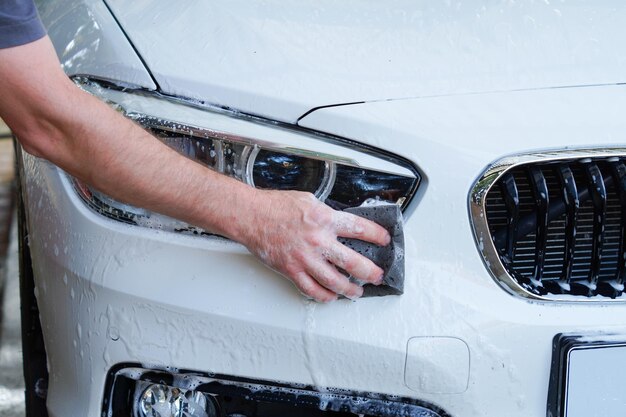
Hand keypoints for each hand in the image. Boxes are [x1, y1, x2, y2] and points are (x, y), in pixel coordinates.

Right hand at [239, 190, 390, 301]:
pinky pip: (312, 289)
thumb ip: (326, 213)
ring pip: (335, 282)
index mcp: (325, 219)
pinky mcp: (292, 270)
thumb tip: (339, 222)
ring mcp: (305, 258)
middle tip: (377, 275)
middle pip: (353, 262)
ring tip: (357, 291)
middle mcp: (318, 240)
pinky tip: (331, 296)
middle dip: (370, 272)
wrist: (251, 216)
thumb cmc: (275, 206)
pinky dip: (324, 296)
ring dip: (350, 289)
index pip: (360, 228)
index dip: (377, 235)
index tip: (384, 240)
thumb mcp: (309, 200)